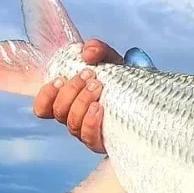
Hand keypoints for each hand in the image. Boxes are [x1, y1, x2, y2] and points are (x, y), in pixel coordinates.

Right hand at [33, 39, 122, 153]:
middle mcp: (75, 119)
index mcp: (69, 102)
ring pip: (71, 124)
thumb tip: (88, 52)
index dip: (45, 96)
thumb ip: (99, 50)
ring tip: (97, 86)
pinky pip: (89, 137)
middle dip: (71, 90)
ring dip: (81, 102)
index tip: (59, 79)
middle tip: (89, 75)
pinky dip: (90, 121)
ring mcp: (89, 132)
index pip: (43, 108)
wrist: (150, 99)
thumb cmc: (124, 79)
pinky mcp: (104, 142)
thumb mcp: (112, 60)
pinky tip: (99, 107)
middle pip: (58, 112)